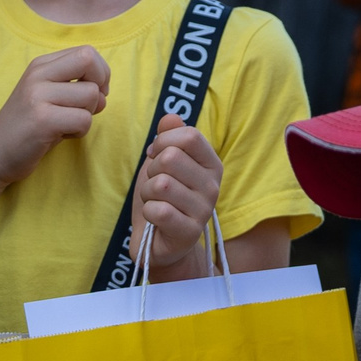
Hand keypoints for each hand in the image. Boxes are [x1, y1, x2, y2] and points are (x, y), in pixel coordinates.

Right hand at [0, 46, 109, 186]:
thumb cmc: (28, 127)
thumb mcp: (47, 96)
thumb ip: (74, 86)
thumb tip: (104, 91)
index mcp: (41, 65)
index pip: (86, 52)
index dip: (100, 72)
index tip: (94, 92)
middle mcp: (38, 75)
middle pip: (89, 61)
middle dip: (100, 85)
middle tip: (89, 107)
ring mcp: (38, 96)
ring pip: (91, 95)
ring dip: (87, 115)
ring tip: (66, 125)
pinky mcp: (42, 120)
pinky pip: (84, 120)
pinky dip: (79, 132)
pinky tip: (60, 135)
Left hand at [136, 111, 226, 278]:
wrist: (160, 242)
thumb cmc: (163, 198)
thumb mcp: (163, 163)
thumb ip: (169, 137)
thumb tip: (170, 118)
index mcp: (211, 164)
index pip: (189, 136)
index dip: (164, 141)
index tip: (157, 155)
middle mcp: (213, 186)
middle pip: (171, 157)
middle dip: (151, 169)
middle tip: (154, 183)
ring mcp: (203, 210)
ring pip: (161, 184)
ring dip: (147, 192)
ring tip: (154, 201)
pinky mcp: (189, 232)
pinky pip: (158, 210)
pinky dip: (147, 212)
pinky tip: (154, 218)